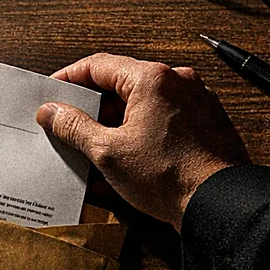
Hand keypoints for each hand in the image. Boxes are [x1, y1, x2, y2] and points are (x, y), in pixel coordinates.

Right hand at [36, 53, 250, 229]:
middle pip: (121, 85)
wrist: (218, 204)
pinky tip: (123, 162)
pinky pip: (161, 122)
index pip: (98, 65)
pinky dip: (139, 136)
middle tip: (68, 127)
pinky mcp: (203, 124)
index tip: (52, 93)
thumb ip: (74, 126)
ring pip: (141, 105)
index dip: (69, 79)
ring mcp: (194, 102)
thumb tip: (52, 111)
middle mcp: (177, 82)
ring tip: (94, 152)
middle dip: (91, 109)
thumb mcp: (107, 152)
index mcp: (152, 79)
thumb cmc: (172, 176)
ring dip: (114, 126)